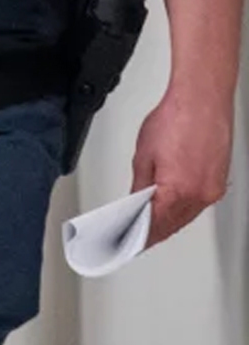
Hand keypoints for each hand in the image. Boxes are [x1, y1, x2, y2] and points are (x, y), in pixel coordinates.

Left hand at [132, 90, 231, 246]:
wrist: (202, 100)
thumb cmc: (176, 120)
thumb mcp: (144, 157)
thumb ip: (140, 187)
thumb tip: (134, 205)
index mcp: (179, 191)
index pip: (156, 226)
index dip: (138, 238)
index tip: (125, 245)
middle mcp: (201, 194)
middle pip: (173, 224)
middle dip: (151, 233)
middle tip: (131, 241)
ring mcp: (213, 188)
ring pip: (186, 216)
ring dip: (167, 222)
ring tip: (145, 228)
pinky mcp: (218, 180)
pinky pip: (198, 204)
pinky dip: (181, 209)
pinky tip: (168, 209)